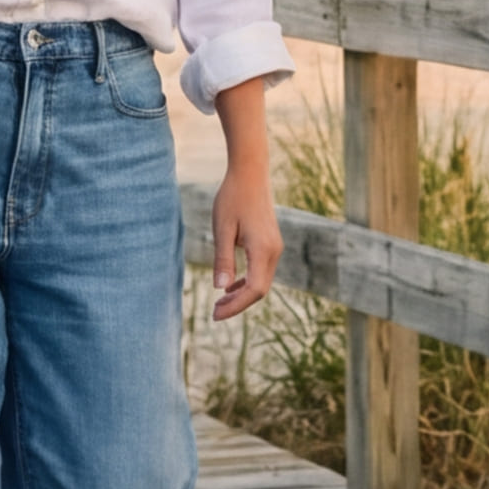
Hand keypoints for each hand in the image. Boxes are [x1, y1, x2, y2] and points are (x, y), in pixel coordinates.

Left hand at [212, 79, 282, 320]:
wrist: (250, 174)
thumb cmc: (233, 198)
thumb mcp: (222, 228)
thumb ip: (223, 259)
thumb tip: (220, 288)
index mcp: (262, 249)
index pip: (253, 289)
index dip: (235, 306)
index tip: (216, 314)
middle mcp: (273, 251)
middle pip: (259, 290)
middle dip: (238, 305)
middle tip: (214, 313)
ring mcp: (274, 247)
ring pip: (261, 282)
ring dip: (241, 295)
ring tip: (219, 303)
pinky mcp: (270, 243)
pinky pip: (261, 271)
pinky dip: (246, 282)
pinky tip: (229, 286)